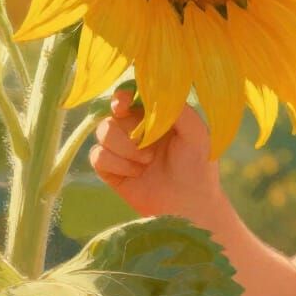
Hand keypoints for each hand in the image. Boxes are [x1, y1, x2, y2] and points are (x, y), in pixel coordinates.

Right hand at [89, 89, 222, 218]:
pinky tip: (136, 174)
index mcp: (154, 115)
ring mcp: (121, 149)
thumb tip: (154, 90)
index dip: (121, 96)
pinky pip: (97, 156)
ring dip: (125, 148)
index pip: (128, 96)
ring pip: (102, 133)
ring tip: (147, 162)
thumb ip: (177, 108)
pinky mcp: (110, 170)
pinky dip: (117, 164)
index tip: (123, 104)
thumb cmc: (198, 165)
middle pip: (112, 114)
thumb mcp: (196, 132)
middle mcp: (135, 128)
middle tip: (149, 146)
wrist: (188, 204)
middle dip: (129, 130)